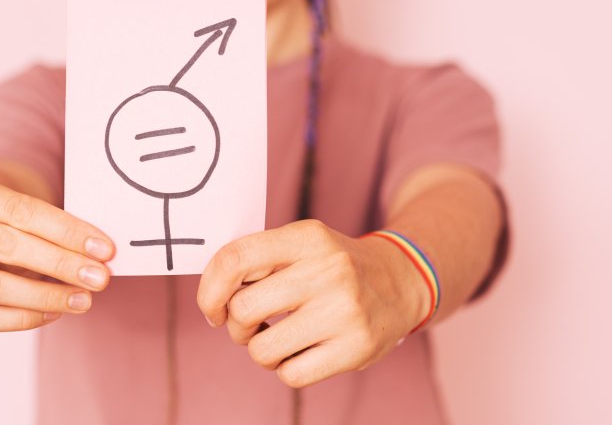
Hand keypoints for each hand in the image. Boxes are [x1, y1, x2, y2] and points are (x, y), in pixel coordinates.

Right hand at [0, 170, 114, 331]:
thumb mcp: (14, 204)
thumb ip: (45, 225)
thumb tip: (95, 256)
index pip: (19, 210)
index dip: (66, 231)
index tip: (105, 249)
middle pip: (5, 245)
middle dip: (60, 264)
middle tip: (100, 278)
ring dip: (44, 296)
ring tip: (81, 300)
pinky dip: (19, 318)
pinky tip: (51, 313)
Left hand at [196, 220, 428, 387]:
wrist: (401, 282)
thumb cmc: (333, 266)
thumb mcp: (302, 243)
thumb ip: (258, 260)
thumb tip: (210, 295)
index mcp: (307, 238)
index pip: (235, 259)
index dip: (209, 289)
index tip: (213, 307)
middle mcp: (328, 270)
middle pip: (243, 309)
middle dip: (235, 325)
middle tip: (250, 325)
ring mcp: (345, 311)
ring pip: (262, 349)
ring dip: (260, 350)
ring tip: (278, 339)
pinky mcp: (356, 348)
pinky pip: (290, 374)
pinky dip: (286, 368)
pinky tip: (302, 352)